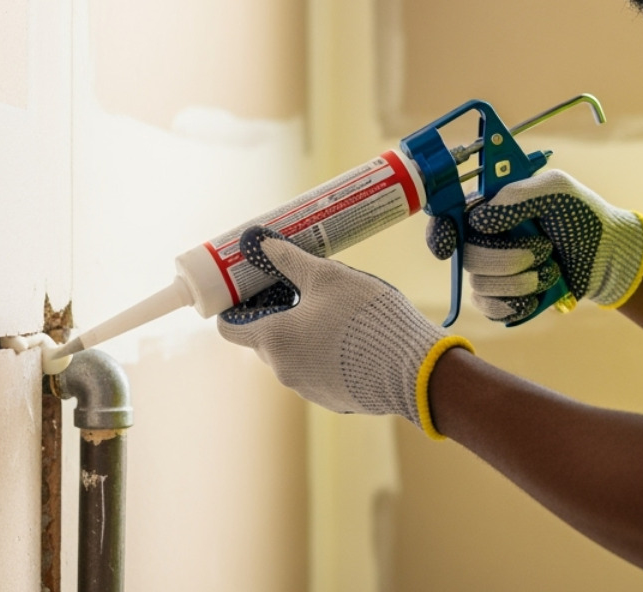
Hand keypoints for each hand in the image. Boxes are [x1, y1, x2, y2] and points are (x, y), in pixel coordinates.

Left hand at [217, 226, 471, 438]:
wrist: (413, 369)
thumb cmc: (365, 318)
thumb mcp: (327, 276)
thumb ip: (290, 260)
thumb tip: (262, 243)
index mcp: (273, 339)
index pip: (230, 327)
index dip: (234, 305)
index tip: (248, 287)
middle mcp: (283, 370)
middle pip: (264, 339)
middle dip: (275, 313)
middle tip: (297, 286)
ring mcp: (309, 389)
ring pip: (294, 355)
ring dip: (303, 333)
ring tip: (332, 308)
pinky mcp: (335, 399)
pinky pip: (320, 371)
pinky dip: (326, 353)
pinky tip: (351, 334)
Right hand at [425, 170, 642, 324]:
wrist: (607, 256)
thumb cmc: (581, 215)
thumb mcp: (556, 191)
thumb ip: (518, 196)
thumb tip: (479, 220)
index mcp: (491, 208)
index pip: (448, 217)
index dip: (439, 232)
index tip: (447, 244)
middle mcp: (486, 238)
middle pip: (468, 256)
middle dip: (507, 258)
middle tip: (543, 249)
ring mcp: (494, 271)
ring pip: (480, 284)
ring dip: (520, 281)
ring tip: (551, 270)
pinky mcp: (505, 298)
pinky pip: (490, 308)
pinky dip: (515, 305)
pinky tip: (537, 296)